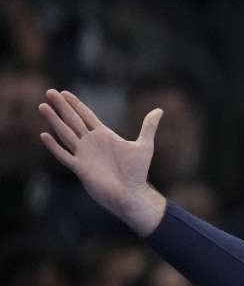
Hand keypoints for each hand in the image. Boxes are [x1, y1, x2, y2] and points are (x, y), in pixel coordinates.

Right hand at [38, 89, 166, 235]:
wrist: (131, 194)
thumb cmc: (137, 173)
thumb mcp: (144, 146)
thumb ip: (148, 127)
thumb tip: (159, 110)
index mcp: (104, 136)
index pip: (86, 116)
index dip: (75, 104)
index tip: (64, 93)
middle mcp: (91, 143)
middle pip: (72, 120)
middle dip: (61, 107)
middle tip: (49, 92)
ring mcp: (84, 154)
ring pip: (65, 134)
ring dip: (54, 121)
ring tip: (43, 107)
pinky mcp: (80, 168)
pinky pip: (64, 155)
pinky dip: (55, 146)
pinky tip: (45, 135)